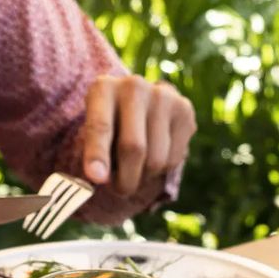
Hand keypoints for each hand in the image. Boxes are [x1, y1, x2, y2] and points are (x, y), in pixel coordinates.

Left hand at [80, 75, 195, 196]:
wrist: (144, 105)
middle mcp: (134, 86)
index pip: (100, 127)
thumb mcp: (95, 134)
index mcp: (103, 88)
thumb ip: (94, 153)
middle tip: (121, 190)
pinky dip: (163, 169)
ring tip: (137, 167)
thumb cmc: (112, 126)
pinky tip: (156, 153)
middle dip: (126, 179)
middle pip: (133, 148)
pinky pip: (174, 159)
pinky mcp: (184, 110)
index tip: (96, 178)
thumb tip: (99, 178)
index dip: (98, 155)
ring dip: (145, 176)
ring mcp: (163, 96)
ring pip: (156, 159)